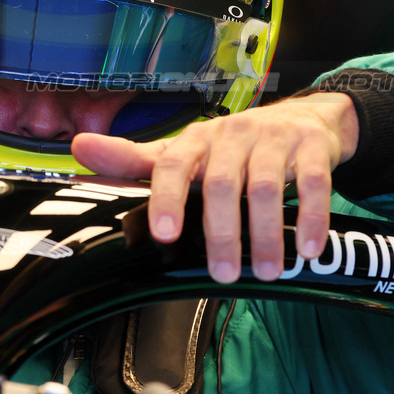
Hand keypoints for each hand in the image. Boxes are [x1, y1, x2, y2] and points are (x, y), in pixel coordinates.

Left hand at [71, 93, 358, 283]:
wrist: (304, 119)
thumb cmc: (232, 146)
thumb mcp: (184, 152)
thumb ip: (134, 160)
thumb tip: (79, 149)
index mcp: (195, 141)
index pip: (172, 164)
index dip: (167, 197)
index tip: (164, 234)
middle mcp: (231, 135)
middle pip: (222, 184)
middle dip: (222, 232)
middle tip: (224, 275)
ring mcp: (273, 138)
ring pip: (267, 187)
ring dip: (266, 233)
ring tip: (268, 271)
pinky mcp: (310, 147)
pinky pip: (313, 182)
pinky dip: (312, 217)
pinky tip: (309, 249)